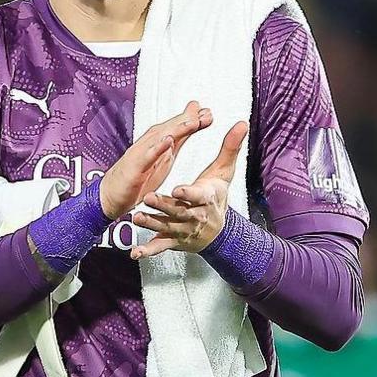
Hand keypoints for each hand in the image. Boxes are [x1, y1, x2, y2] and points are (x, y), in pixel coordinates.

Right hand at [98, 101, 210, 220]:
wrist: (110, 195)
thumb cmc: (137, 176)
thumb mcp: (164, 157)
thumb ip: (178, 140)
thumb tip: (192, 123)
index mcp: (158, 143)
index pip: (177, 127)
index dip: (192, 119)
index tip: (209, 112)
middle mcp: (149, 144)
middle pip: (170, 128)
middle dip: (188, 119)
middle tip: (205, 112)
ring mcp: (141, 154)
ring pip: (160, 138)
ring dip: (176, 129)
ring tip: (192, 122)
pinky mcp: (134, 167)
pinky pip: (147, 156)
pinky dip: (157, 148)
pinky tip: (168, 141)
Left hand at [130, 120, 248, 259]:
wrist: (218, 231)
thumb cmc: (217, 197)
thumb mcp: (224, 172)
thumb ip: (230, 147)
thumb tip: (241, 123)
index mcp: (206, 199)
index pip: (198, 196)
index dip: (189, 194)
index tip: (178, 189)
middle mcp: (195, 216)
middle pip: (179, 211)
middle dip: (164, 206)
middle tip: (148, 197)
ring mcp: (183, 230)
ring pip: (166, 227)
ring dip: (151, 224)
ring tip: (137, 217)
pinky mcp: (173, 240)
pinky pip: (160, 246)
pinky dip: (148, 250)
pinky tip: (135, 252)